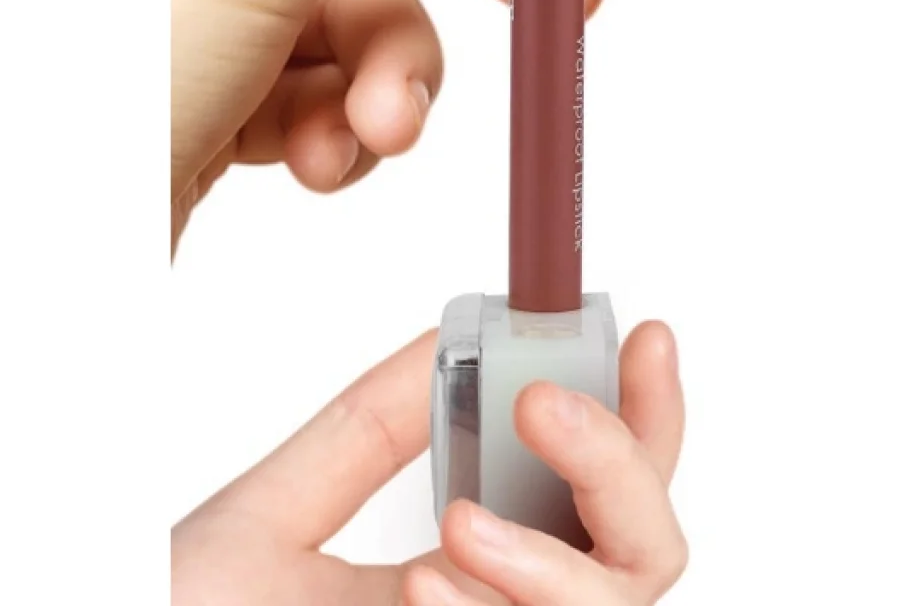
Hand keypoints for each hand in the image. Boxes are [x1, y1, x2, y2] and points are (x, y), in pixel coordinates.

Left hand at [171, 322, 685, 604]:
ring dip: (559, 560)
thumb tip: (453, 336)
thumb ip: (365, 428)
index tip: (644, 337)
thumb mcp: (270, 514)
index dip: (642, 414)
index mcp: (468, 571)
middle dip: (621, 465)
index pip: (599, 496)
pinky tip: (430, 583)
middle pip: (646, 555)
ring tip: (460, 525)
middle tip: (548, 407)